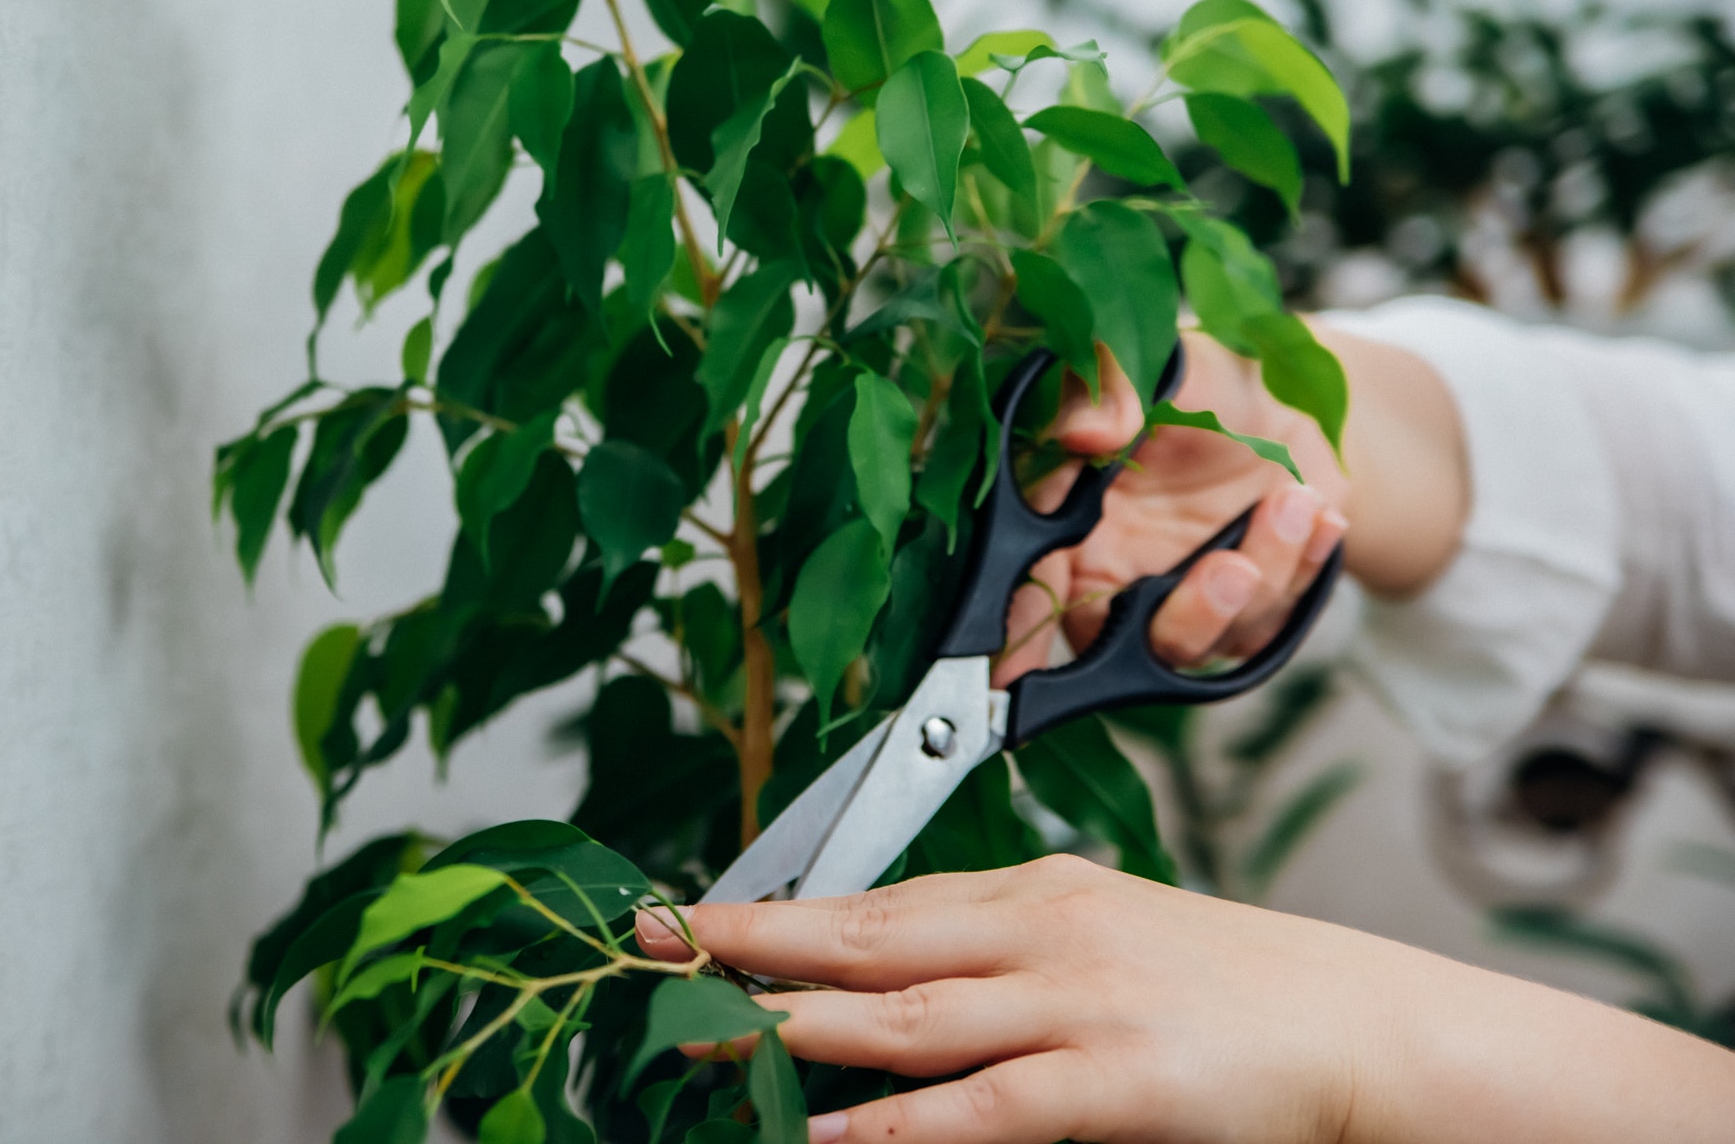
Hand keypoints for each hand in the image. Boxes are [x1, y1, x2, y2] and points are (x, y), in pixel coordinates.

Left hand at [635, 857, 1734, 1143]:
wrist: (1357, 1026)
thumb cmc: (1229, 989)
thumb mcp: (1106, 937)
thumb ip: (1002, 949)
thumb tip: (896, 972)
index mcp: (1037, 892)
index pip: (881, 898)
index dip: (780, 911)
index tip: (696, 914)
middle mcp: (1042, 932)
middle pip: (870, 938)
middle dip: (754, 943)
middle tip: (654, 943)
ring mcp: (1076, 1004)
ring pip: (907, 1013)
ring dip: (795, 1023)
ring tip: (703, 1029)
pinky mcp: (1113, 1082)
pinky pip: (984, 1104)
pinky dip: (900, 1120)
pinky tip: (833, 1129)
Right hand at [996, 326, 1466, 684]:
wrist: (1296, 399)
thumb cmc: (1208, 383)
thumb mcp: (1162, 368)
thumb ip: (1108, 389)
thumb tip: (1084, 432)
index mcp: (1066, 523)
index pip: (1027, 585)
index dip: (1017, 629)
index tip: (1017, 666)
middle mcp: (1113, 573)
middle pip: (1117, 644)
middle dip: (1187, 617)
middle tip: (1234, 569)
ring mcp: (1178, 600)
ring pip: (1206, 637)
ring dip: (1262, 573)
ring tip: (1292, 500)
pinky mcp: (1241, 614)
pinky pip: (1268, 625)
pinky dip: (1300, 571)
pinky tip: (1319, 517)